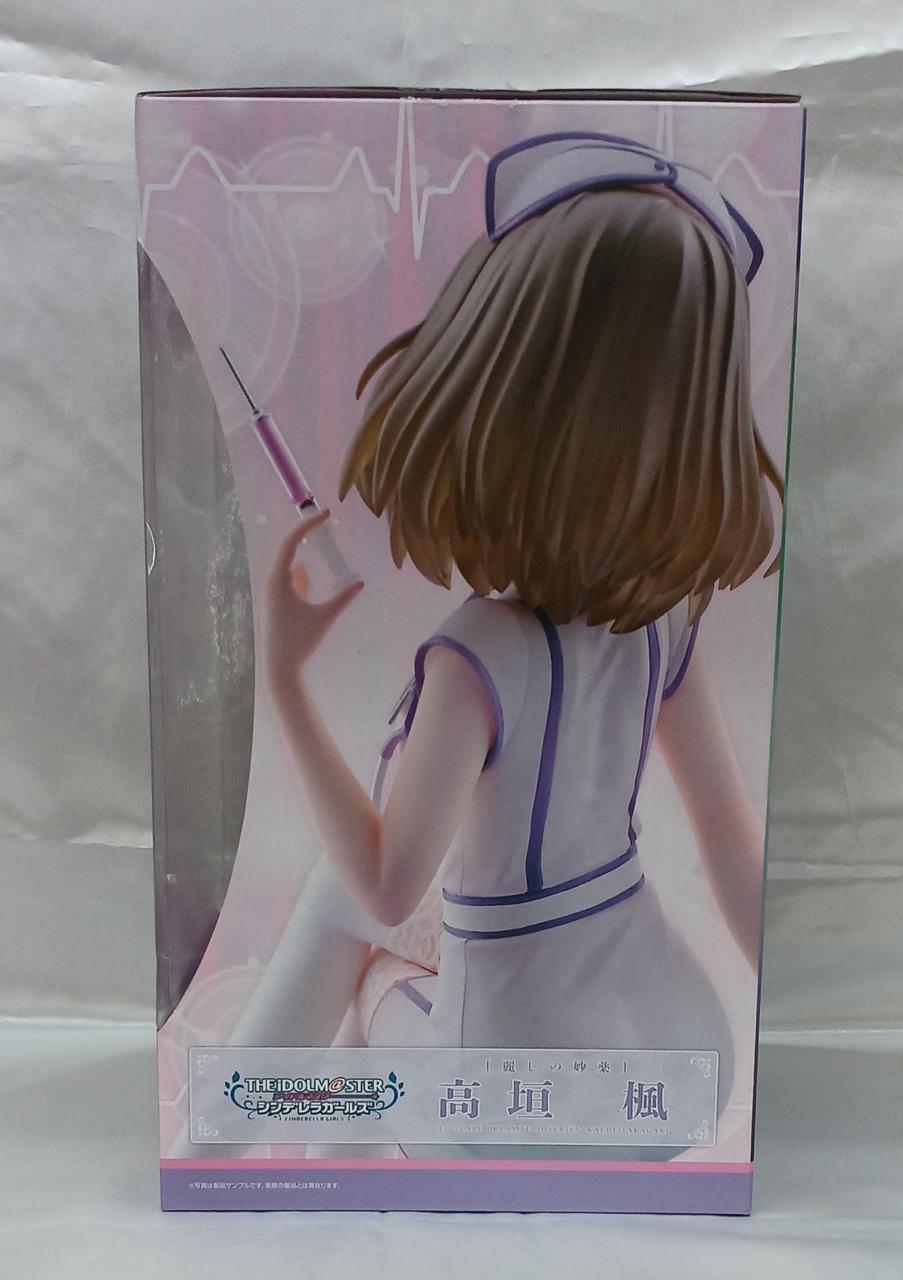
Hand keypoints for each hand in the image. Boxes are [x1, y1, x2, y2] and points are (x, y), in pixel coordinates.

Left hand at [265, 510, 363, 681]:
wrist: (278, 666)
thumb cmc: (299, 641)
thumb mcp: (324, 617)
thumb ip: (342, 599)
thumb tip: (360, 583)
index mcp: (278, 579)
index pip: (291, 541)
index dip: (308, 524)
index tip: (326, 513)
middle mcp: (271, 580)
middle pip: (286, 545)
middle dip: (304, 529)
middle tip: (323, 516)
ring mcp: (270, 590)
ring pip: (284, 560)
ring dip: (298, 546)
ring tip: (315, 531)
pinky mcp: (273, 600)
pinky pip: (285, 575)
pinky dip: (296, 567)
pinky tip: (304, 567)